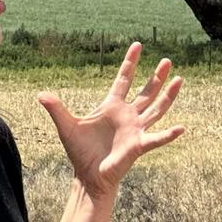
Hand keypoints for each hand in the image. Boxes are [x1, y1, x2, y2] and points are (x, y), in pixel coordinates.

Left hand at [37, 42, 183, 199]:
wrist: (88, 176)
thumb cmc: (79, 152)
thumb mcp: (66, 126)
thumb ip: (56, 109)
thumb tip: (40, 94)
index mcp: (111, 107)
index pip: (123, 80)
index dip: (130, 63)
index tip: (137, 45)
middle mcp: (127, 116)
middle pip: (146, 91)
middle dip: (156, 76)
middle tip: (167, 59)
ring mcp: (135, 130)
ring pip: (156, 109)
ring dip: (168, 96)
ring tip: (180, 80)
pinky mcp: (138, 145)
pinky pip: (156, 139)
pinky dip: (168, 135)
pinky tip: (181, 128)